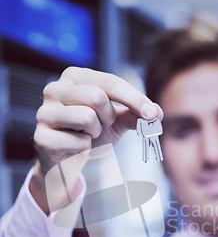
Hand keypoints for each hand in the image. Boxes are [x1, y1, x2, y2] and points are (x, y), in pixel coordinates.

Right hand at [30, 67, 159, 213]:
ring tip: (86, 135)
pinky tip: (74, 146)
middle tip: (100, 125)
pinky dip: (83, 148)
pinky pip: (78, 141)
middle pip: (98, 97)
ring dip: (95, 133)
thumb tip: (157, 112)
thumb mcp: (116, 120)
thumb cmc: (90, 133)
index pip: (110, 81)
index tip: (153, 113)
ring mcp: (44, 112)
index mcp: (74, 77)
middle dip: (107, 117)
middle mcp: (54, 88)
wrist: (68, 160)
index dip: (134, 98)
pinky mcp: (41, 136)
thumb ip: (135, 114)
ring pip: (87, 117)